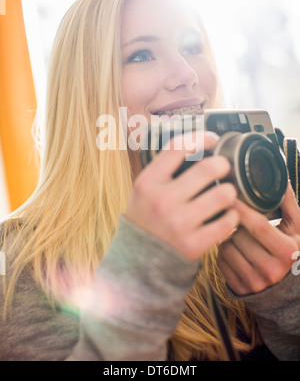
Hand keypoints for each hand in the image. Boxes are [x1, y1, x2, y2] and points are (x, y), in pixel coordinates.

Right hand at [125, 132, 238, 260]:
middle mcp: (162, 201)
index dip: (200, 138)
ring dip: (229, 191)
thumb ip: (163, 170)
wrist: (136, 262)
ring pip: (223, 194)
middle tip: (224, 168)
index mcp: (148, 183)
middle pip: (208, 168)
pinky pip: (227, 222)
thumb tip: (196, 146)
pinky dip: (231, 216)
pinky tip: (225, 215)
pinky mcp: (193, 244)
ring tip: (224, 194)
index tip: (212, 139)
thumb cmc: (144, 220)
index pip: (177, 148)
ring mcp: (179, 224)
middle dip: (223, 164)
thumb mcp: (143, 191)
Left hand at [217, 182, 299, 295]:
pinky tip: (237, 252)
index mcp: (286, 251)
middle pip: (240, 235)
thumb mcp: (297, 229)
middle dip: (238, 226)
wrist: (287, 289)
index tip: (230, 197)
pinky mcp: (239, 288)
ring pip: (226, 247)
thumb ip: (289, 203)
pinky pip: (220, 261)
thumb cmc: (291, 251)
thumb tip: (284, 177)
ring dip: (230, 239)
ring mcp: (254, 281)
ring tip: (243, 240)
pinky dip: (224, 253)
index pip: (258, 226)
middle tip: (244, 226)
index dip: (242, 210)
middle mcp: (270, 269)